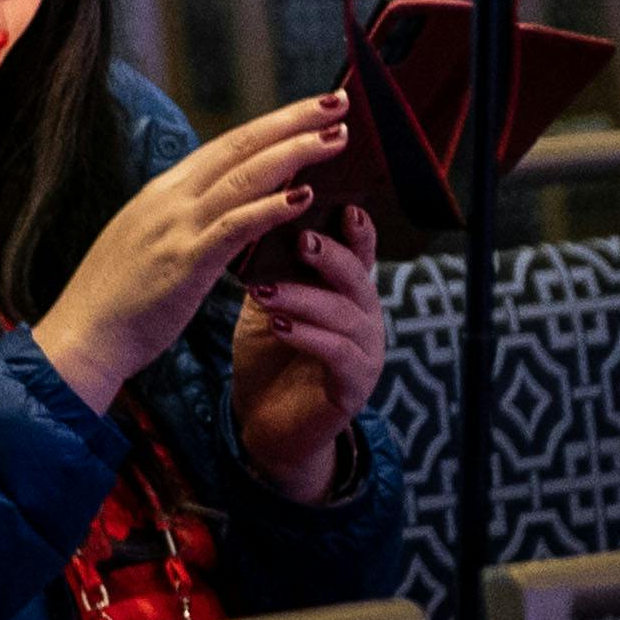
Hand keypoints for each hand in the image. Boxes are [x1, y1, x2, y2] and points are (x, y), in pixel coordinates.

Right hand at [32, 97, 344, 414]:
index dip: (272, 124)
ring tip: (335, 138)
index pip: (227, 146)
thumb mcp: (150, 243)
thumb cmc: (118, 299)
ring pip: (245, 177)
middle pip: (241, 147)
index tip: (311, 109)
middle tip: (337, 102)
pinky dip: (271, 207)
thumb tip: (224, 208)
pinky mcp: (185, 261)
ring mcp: (176, 227)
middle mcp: (170, 198)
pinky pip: (235, 226)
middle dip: (292, 121)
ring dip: (294, 153)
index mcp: (163, 192)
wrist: (83, 336)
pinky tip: (305, 197)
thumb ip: (185, 220)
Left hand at [230, 202, 385, 503]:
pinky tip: (279, 326)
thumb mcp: (267, 302)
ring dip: (304, 297)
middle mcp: (363, 316)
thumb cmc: (267, 354)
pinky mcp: (353, 386)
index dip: (353, 224)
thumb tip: (254, 213)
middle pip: (357, 276)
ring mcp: (364, 352)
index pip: (357, 248)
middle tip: (300, 239)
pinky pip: (338, 355)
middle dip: (331, 255)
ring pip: (344, 314)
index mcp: (344, 289)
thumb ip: (270, 265)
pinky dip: (308, 337)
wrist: (265, 422)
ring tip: (266, 289)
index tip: (338, 197)